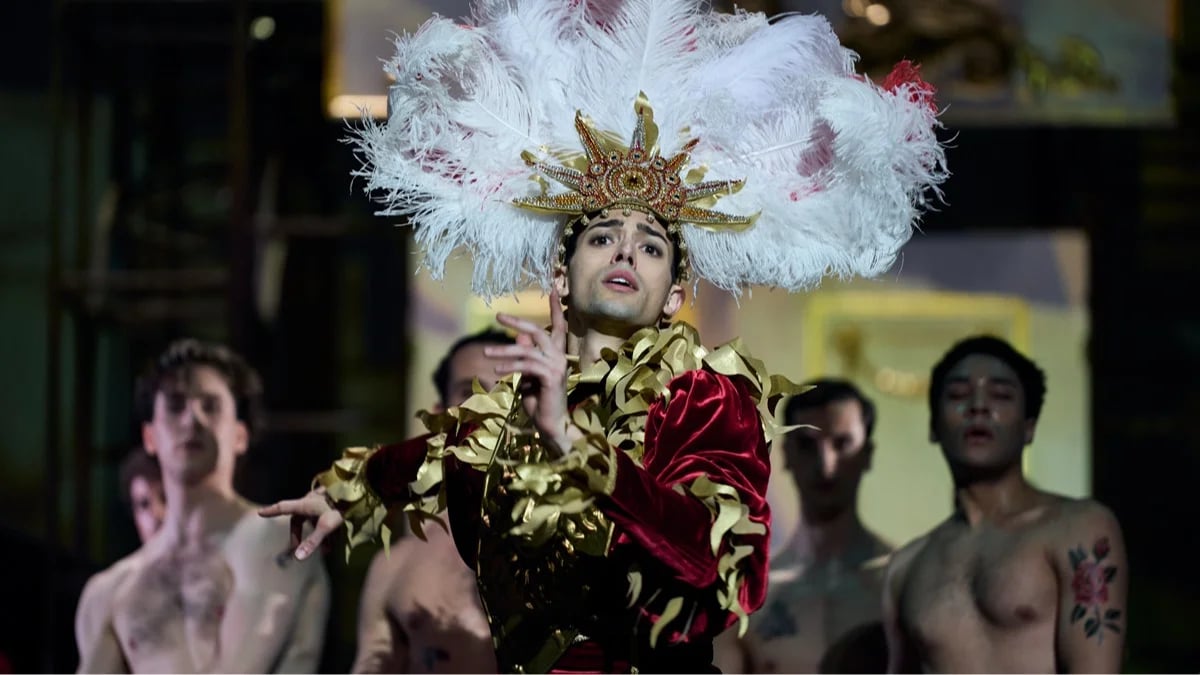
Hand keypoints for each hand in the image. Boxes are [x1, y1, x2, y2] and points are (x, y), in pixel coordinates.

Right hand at [258, 489, 344, 559]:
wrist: (362, 491)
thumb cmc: (341, 506)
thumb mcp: (326, 526)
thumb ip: (313, 542)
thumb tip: (298, 558)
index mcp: (305, 503)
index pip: (283, 507)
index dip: (272, 511)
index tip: (260, 512)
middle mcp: (312, 501)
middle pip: (298, 519)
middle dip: (298, 534)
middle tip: (298, 547)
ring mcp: (323, 501)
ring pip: (314, 520)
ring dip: (317, 536)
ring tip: (324, 551)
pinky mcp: (335, 503)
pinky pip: (326, 518)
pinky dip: (328, 531)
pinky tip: (335, 543)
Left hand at [487, 288, 576, 455]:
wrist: (551, 425)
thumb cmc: (539, 401)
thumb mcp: (529, 375)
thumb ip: (526, 357)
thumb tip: (519, 339)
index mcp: (557, 354)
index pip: (559, 326)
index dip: (556, 308)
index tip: (554, 289)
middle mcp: (560, 357)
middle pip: (539, 331)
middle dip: (518, 322)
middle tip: (498, 316)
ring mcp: (557, 367)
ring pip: (527, 351)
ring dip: (504, 351)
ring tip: (486, 353)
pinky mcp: (550, 378)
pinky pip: (526, 366)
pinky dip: (510, 367)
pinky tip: (497, 371)